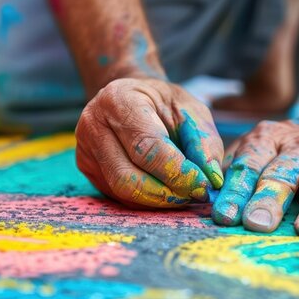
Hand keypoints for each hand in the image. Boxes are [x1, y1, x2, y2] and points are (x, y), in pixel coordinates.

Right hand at [76, 78, 224, 207]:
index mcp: (119, 101)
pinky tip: (165, 192)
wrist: (131, 97)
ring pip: (122, 192)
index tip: (203, 186)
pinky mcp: (87, 169)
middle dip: (167, 194)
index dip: (177, 172)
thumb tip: (212, 180)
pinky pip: (118, 196)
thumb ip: (204, 142)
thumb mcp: (191, 110)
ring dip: (158, 201)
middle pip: (129, 177)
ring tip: (183, 195)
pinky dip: (146, 201)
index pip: (147, 147)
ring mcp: (86, 150)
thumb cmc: (164, 103)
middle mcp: (94, 125)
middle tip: (194, 196)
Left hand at [211, 113, 298, 235]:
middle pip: (282, 172)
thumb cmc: (291, 151)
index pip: (247, 166)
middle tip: (256, 225)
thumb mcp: (263, 149)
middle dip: (268, 199)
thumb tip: (201, 199)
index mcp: (267, 141)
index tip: (223, 217)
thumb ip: (238, 170)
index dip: (234, 191)